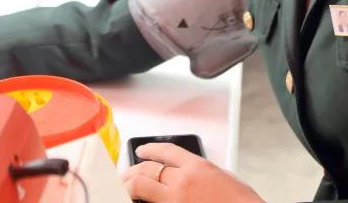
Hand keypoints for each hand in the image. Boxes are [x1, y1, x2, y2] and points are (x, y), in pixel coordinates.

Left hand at [122, 143, 263, 202]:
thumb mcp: (225, 179)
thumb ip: (204, 174)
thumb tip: (190, 174)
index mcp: (198, 167)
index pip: (167, 151)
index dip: (150, 149)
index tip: (141, 150)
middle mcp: (183, 180)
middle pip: (148, 168)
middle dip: (133, 170)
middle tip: (126, 174)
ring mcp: (175, 198)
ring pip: (140, 185)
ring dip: (129, 184)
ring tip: (123, 186)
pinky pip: (149, 202)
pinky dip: (140, 199)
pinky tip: (134, 198)